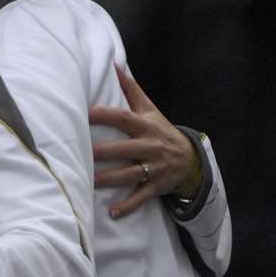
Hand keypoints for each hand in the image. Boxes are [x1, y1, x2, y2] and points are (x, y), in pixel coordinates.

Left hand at [90, 65, 202, 218]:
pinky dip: (127, 206)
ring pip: (130, 174)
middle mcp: (150, 147)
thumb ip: (131, 89)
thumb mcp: (150, 110)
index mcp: (146, 126)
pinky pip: (141, 197)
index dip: (106, 115)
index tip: (86, 113)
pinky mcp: (155, 187)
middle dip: (106, 152)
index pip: (124, 118)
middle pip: (125, 149)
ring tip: (91, 182)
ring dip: (110, 179)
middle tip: (85, 153)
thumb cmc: (161, 131)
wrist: (190, 159)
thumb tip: (114, 64)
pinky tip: (112, 212)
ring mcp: (153, 168)